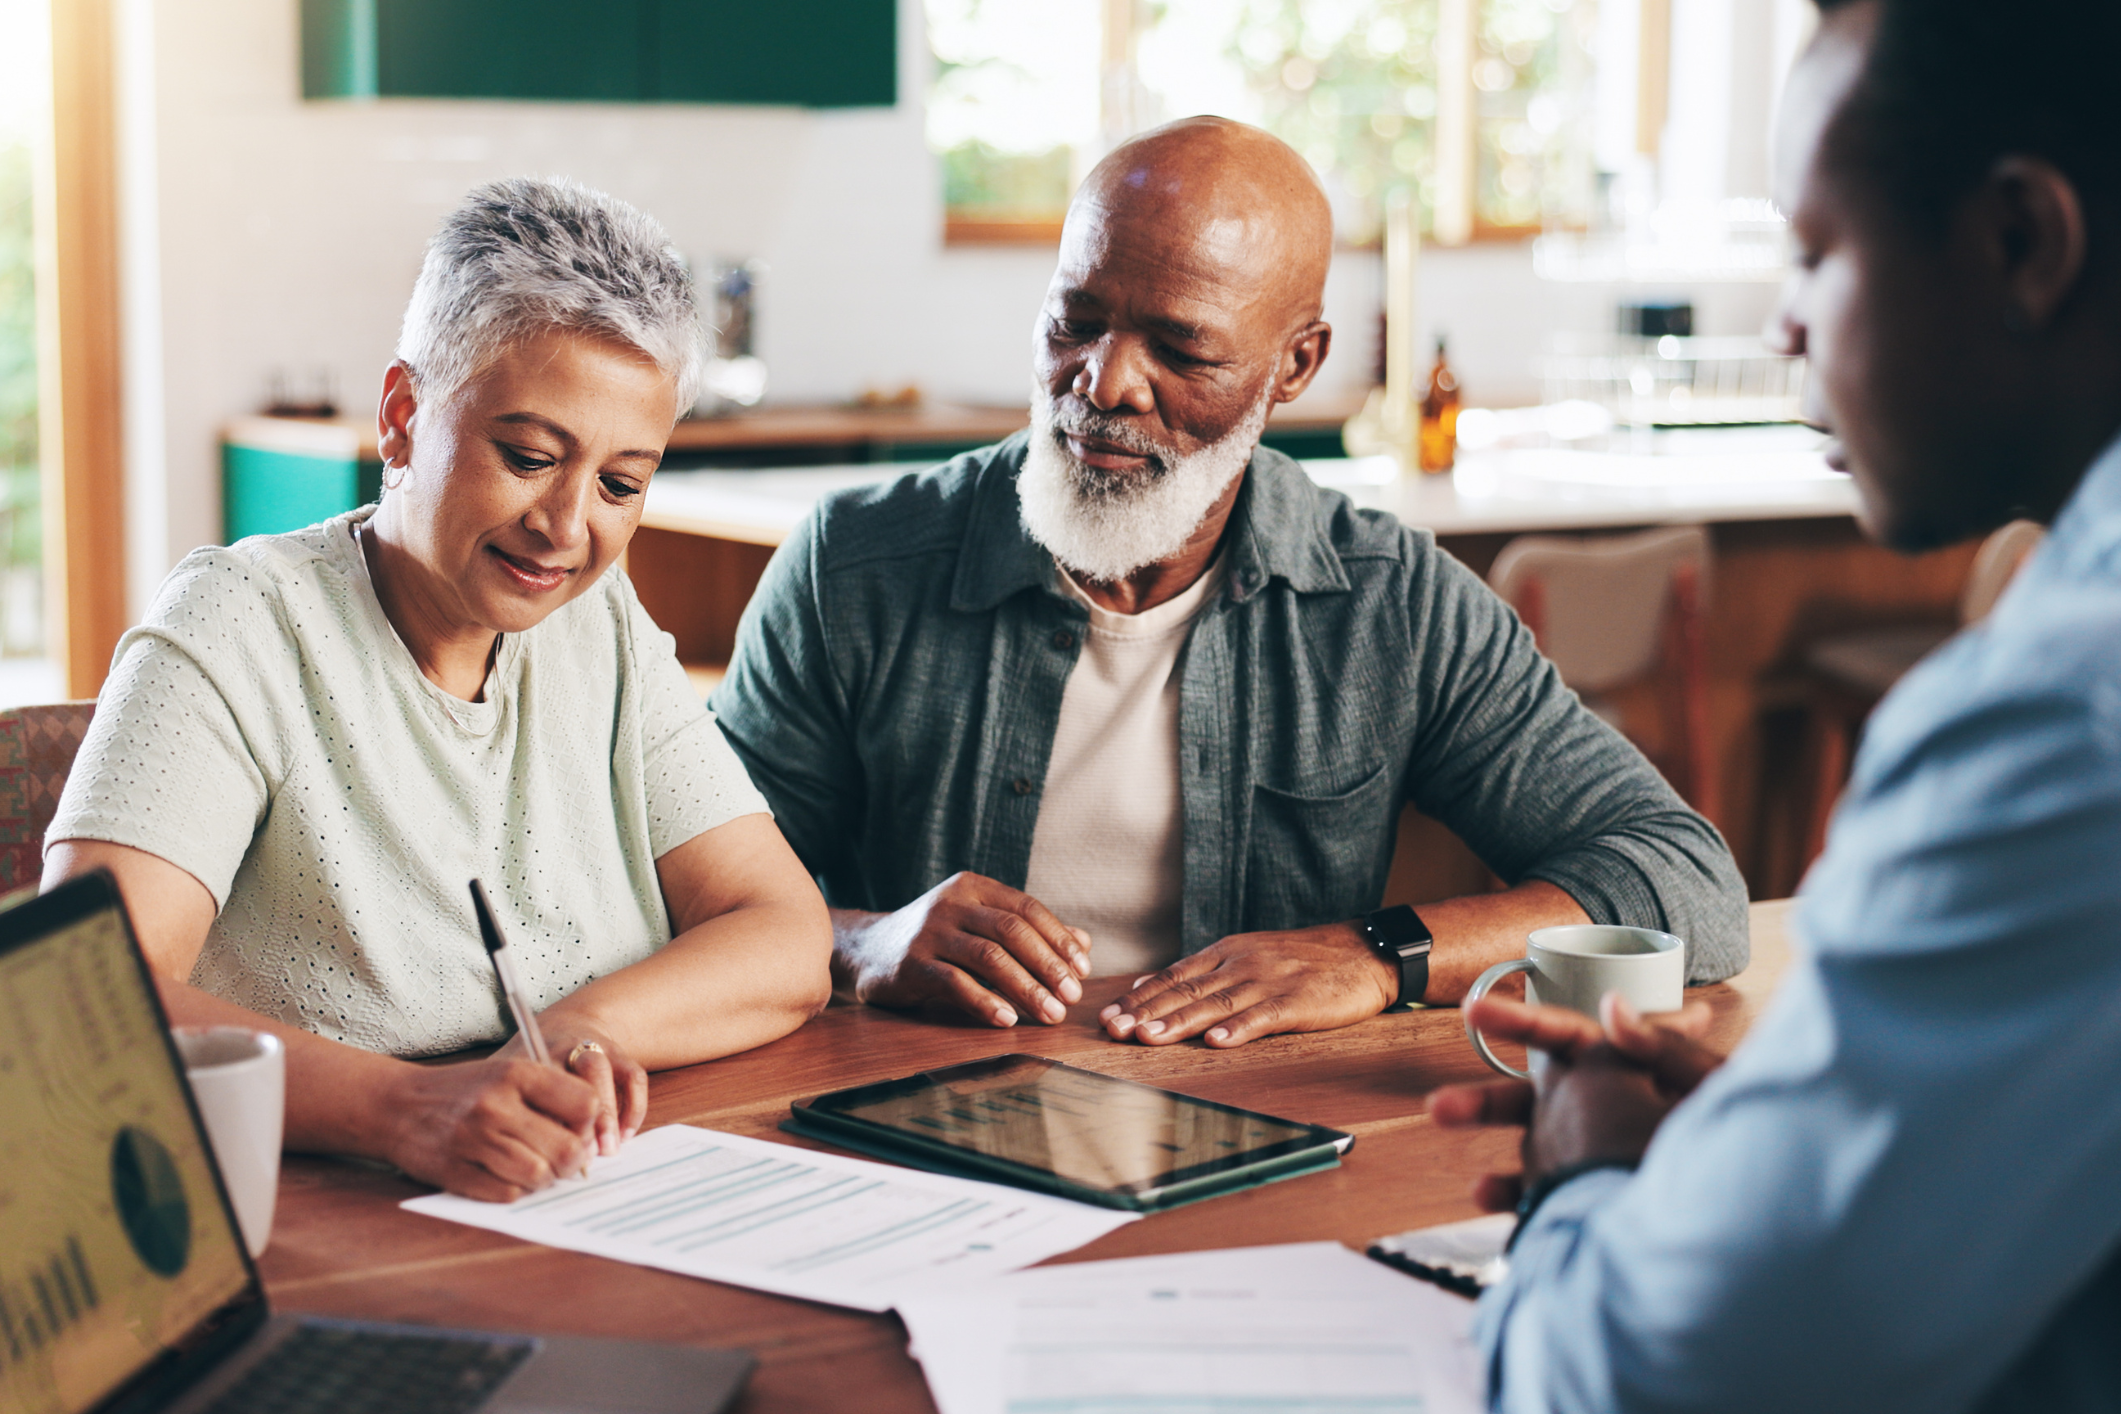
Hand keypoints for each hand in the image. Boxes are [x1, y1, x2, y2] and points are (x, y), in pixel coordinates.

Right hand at [379, 1055, 599, 1201]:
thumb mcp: (508, 1075)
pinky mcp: (455, 1171)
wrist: (398, 1105)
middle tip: (561, 1160)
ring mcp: (474, 1139)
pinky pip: (508, 1194)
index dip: (588, 1124)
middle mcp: (497, 1105)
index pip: (585, 1104)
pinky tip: (504, 1176)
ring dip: (543, 1179)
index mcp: (517, 1074)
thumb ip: (550, 1098)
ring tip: (533, 1168)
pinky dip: (514, 1191)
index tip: (577, 1130)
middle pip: (568, 1149)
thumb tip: (589, 1142)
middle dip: (571, 1162)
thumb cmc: (465, 1091)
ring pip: (540, 1175)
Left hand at [498, 1014, 646, 1156]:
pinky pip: (633, 1076)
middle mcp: (561, 1047)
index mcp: (530, 1058)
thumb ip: (512, 1112)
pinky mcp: (619, 1052)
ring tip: (609, 1150)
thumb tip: (525, 1162)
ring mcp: (592, 1046)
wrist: (567, 1023)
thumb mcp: (508, 1081)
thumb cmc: (532, 1065)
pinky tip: (625, 1135)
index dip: (547, 1124)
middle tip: (583, 1159)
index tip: (550, 1157)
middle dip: (581, 1121)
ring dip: (607, 1115)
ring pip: (600, 1071)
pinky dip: (633, 1107)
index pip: (537, 1089)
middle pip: (569, 1077)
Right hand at [840, 873, 1091, 1026]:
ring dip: (1026, 988)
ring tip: (1050, 1013)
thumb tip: (1084, 944)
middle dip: (1048, 966)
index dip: (1059, 939)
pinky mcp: (911, 964)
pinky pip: (955, 983)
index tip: (1083, 970)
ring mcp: (929, 932)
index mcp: (973, 887)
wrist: (869, 950)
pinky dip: (985, 1002)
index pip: (1027, 908)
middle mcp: (951, 903)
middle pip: (1012, 931)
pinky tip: (1007, 1019)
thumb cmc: (939, 939)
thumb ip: (1030, 932)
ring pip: (988, 957)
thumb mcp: (981, 926)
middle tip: (1072, 997)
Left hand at [1099, 921, 1394, 1046]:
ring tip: (1149, 1038)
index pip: (1173, 975)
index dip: (1138, 997)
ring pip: (1216, 1003)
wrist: (1362, 950)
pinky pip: (1264, 1016)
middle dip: (1145, 1012)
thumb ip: (1198, 972)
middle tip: (1112, 1030)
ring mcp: (1269, 981)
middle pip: (1186, 990)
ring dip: (1180, 1022)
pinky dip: (1239, 1029)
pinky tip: (1217, 1042)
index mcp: (1226, 952)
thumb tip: (1145, 985)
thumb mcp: (1245, 954)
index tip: (1107, 1015)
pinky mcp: (1298, 1001)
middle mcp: (1241, 964)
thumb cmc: (1301, 959)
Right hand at [1429, 993, 1722, 1211]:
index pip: (1569, 1037)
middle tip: (1440, 1097)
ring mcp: (1594, 1158)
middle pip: (1537, 1093)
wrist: (1747, 1240)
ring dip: (1485, 1130)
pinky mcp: (1590, 1202)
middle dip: (1485, 1090)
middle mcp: (1607, 1112)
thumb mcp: (1709, 1088)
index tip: (1472, 1011)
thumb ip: (1661, 1046)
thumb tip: (1611, 1008)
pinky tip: (1485, 1194)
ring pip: (1529, 1142)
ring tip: (1443, 1120)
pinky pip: (1541, 1195)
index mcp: (1632, 1073)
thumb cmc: (1741, 1153)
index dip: (1521, 1022)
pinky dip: (1512, 1193)